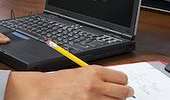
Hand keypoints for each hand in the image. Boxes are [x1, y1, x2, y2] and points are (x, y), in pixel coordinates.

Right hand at [5, 65, 133, 99]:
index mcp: (94, 72)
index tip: (121, 85)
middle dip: (124, 93)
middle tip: (121, 94)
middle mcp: (96, 85)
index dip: (122, 82)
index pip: (122, 78)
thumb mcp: (80, 73)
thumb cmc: (59, 82)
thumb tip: (114, 81)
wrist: (44, 91)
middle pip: (124, 92)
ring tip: (106, 98)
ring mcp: (93, 99)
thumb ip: (97, 76)